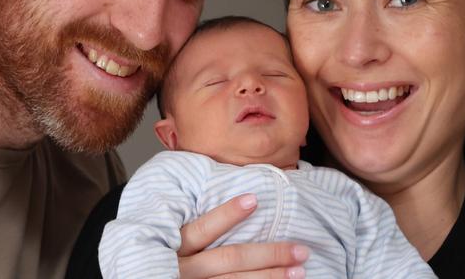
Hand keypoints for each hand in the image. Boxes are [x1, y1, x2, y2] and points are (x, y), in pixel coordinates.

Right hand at [178, 193, 309, 278]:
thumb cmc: (164, 254)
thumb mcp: (165, 233)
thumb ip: (190, 220)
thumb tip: (235, 194)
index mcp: (175, 246)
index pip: (202, 229)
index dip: (227, 214)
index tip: (254, 199)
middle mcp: (185, 269)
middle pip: (230, 259)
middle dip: (269, 254)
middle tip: (301, 249)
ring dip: (272, 276)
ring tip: (299, 270)